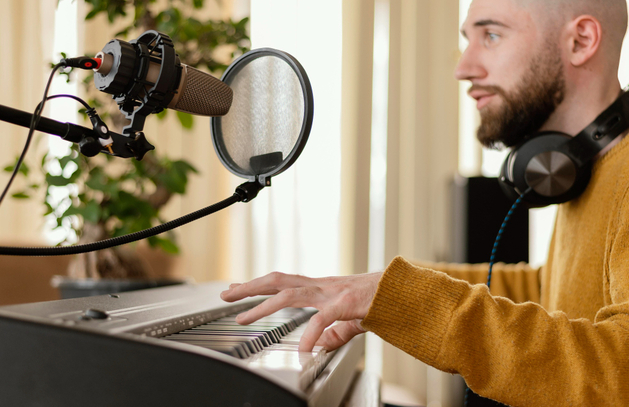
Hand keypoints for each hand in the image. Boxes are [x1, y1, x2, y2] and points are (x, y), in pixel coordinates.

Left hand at [220, 272, 381, 351]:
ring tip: (243, 317)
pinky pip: (323, 318)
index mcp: (321, 288)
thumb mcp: (350, 319)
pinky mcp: (346, 303)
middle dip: (250, 287)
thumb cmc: (377, 302)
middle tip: (226, 294)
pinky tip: (304, 348)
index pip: (283, 281)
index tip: (237, 288)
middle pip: (278, 280)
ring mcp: (332, 292)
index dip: (258, 285)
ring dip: (263, 305)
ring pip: (290, 293)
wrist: (402, 293)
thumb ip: (334, 332)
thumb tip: (319, 345)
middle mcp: (321, 286)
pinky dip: (311, 334)